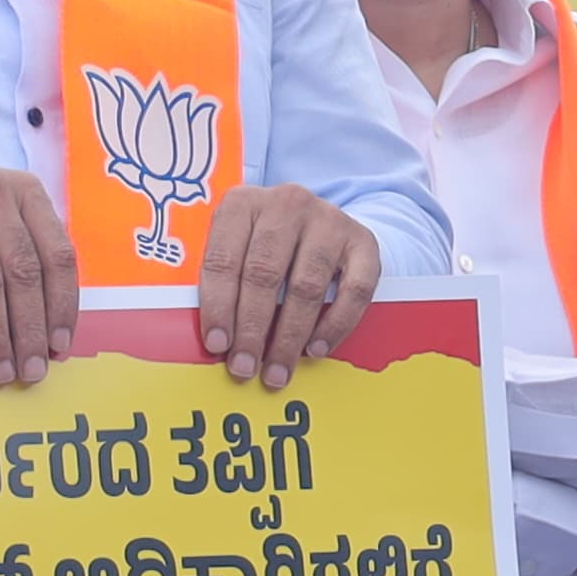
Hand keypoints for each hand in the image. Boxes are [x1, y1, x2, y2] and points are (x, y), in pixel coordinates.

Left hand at [196, 183, 383, 388]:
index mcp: (243, 204)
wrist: (318, 222)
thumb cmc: (265, 246)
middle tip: (244, 367)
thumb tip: (214, 342)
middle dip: (252, 329)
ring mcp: (328, 220)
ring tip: (277, 370)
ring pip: (305, 286)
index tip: (217, 345)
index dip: (218, 306)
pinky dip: (335, 325)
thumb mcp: (236, 248)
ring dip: (289, 336)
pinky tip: (317, 349)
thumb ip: (222, 283)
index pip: (223, 259)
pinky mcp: (362, 240)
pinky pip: (354, 289)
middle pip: (264, 274)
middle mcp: (287, 204)